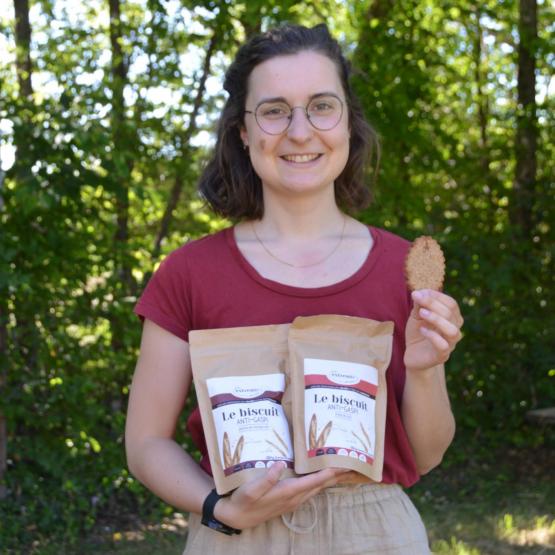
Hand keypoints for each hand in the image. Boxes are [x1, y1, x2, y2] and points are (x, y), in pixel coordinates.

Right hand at [214, 462, 347, 529]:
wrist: (237, 517)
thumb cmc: (244, 501)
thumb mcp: (251, 489)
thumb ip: (267, 478)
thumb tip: (280, 463)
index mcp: (288, 492)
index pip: (314, 481)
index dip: (329, 472)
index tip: (343, 464)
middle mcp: (295, 497)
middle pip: (321, 484)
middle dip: (336, 475)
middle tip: (352, 463)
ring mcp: (293, 500)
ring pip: (318, 488)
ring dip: (330, 478)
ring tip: (342, 467)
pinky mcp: (290, 499)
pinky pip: (311, 489)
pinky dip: (320, 481)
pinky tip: (322, 475)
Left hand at [404, 289, 462, 371]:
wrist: (413, 356)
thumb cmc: (418, 333)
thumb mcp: (417, 316)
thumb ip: (420, 305)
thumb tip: (420, 292)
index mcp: (452, 318)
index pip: (452, 304)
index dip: (437, 296)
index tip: (420, 292)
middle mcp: (454, 330)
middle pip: (451, 314)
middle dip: (433, 304)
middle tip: (417, 299)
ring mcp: (450, 344)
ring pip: (452, 330)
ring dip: (436, 319)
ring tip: (421, 313)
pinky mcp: (441, 356)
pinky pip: (443, 346)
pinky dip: (432, 336)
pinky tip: (422, 330)